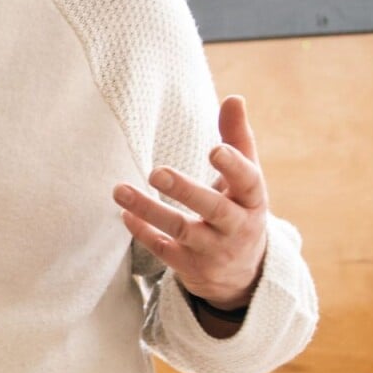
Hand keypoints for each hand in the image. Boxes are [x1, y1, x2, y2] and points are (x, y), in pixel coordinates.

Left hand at [113, 94, 269, 308]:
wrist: (242, 274)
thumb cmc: (239, 209)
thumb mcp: (246, 180)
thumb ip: (237, 139)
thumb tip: (234, 98)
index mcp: (253, 200)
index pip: (248, 182)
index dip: (233, 166)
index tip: (214, 149)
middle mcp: (236, 227)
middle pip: (213, 209)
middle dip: (186, 191)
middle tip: (156, 171)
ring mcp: (213, 250)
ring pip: (182, 231)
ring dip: (149, 210)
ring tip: (119, 190)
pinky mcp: (191, 267)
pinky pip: (163, 250)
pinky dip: (143, 233)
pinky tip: (124, 215)